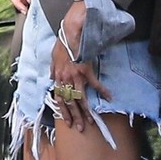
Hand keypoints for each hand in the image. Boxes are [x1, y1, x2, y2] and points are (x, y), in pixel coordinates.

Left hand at [50, 0, 111, 131]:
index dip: (63, 112)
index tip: (68, 121)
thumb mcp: (53, 56)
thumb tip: (51, 77)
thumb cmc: (62, 43)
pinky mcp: (86, 70)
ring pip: (80, 98)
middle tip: (81, 128)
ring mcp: (75, 76)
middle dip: (75, 117)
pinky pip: (95, 84)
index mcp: (57, 77)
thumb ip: (52, 69)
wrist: (70, 31)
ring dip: (86, 111)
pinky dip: (103, 91)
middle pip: (69, 103)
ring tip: (91, 121)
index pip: (58, 99)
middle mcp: (64, 79)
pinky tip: (109, 97)